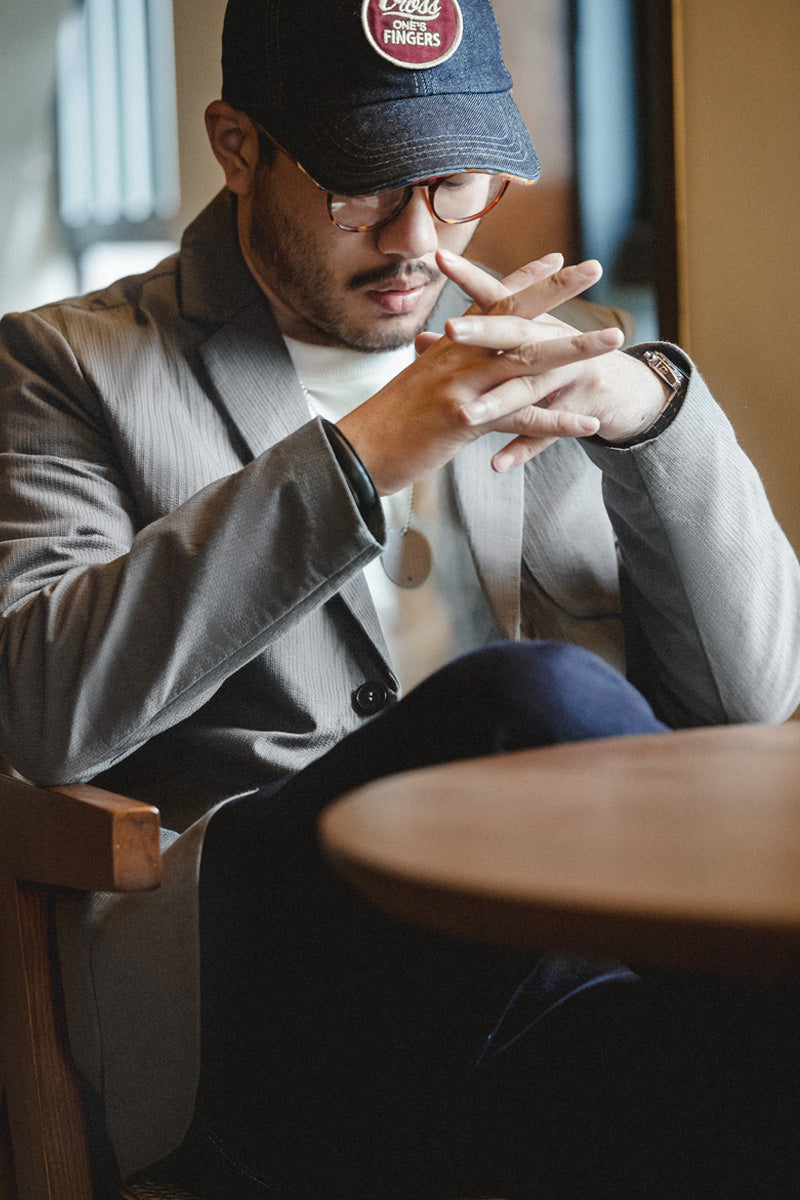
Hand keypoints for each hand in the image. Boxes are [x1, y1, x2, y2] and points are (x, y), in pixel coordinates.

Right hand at [338, 252, 631, 494]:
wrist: (356, 452)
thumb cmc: (383, 423)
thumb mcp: (414, 384)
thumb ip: (438, 366)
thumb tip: (446, 353)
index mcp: (447, 347)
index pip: (491, 302)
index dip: (526, 279)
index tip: (558, 259)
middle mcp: (456, 357)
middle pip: (515, 316)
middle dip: (558, 291)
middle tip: (595, 267)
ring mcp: (461, 386)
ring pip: (527, 362)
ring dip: (574, 349)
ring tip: (613, 339)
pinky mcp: (463, 421)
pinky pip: (520, 420)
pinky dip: (556, 423)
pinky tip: (588, 423)